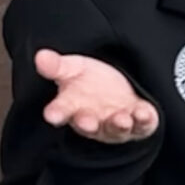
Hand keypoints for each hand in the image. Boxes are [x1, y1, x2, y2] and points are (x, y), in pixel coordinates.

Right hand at [33, 49, 158, 142]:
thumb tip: (40, 56)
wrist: (117, 90)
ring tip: (121, 119)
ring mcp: (116, 124)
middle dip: (87, 124)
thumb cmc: (90, 83)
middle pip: (88, 125)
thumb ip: (56, 66)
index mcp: (73, 107)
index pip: (61, 111)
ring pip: (116, 129)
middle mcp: (94, 120)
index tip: (51, 115)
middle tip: (86, 121)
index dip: (56, 113)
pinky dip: (144, 120)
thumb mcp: (72, 69)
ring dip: (118, 125)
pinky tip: (144, 113)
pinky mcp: (139, 123)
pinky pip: (142, 125)